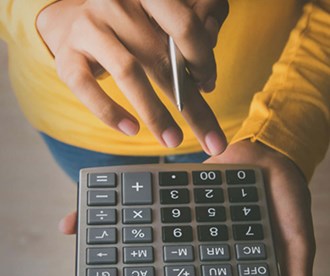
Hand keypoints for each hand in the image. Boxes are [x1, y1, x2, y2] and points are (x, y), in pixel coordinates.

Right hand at [37, 0, 228, 153]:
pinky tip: (130, 129)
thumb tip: (206, 82)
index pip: (185, 26)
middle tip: (210, 140)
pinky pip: (87, 87)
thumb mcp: (156, 24)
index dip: (203, 60)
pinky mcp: (68, 56)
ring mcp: (90, 29)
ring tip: (172, 140)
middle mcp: (118, 5)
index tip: (209, 86)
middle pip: (163, 59)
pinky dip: (110, 112)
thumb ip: (183, 43)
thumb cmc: (125, 26)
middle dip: (191, 106)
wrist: (72, 19)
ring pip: (128, 72)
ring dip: (155, 113)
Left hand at [59, 141, 314, 275]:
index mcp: (217, 264)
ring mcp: (175, 226)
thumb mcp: (298, 240)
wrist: (268, 154)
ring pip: (135, 247)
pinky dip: (108, 218)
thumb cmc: (284, 199)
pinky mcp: (164, 201)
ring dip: (105, 259)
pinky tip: (75, 225)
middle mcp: (191, 249)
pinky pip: (134, 211)